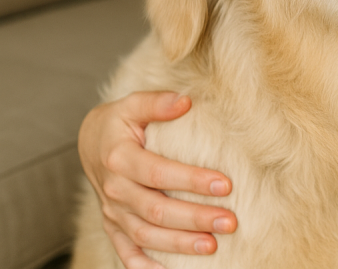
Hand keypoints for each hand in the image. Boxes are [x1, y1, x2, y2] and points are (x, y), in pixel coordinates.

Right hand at [78, 92, 237, 268]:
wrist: (91, 143)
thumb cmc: (120, 122)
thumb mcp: (132, 104)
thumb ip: (157, 102)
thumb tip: (185, 101)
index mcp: (119, 158)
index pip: (159, 173)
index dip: (191, 180)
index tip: (226, 185)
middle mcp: (114, 189)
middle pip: (156, 209)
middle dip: (195, 218)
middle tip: (229, 222)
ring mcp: (113, 212)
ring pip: (145, 235)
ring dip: (179, 244)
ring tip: (212, 246)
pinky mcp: (113, 226)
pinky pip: (126, 252)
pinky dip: (144, 266)